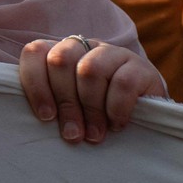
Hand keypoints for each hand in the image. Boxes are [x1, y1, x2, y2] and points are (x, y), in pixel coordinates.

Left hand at [20, 36, 165, 143]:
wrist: (147, 117)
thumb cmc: (97, 117)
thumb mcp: (71, 109)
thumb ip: (53, 107)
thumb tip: (42, 121)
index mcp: (62, 54)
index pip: (36, 52)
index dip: (35, 83)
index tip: (46, 117)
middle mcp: (86, 47)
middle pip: (61, 60)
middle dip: (65, 103)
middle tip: (73, 134)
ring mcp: (114, 54)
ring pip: (90, 70)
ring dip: (90, 109)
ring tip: (95, 134)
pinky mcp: (141, 67)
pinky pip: (122, 82)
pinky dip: (116, 108)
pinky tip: (117, 124)